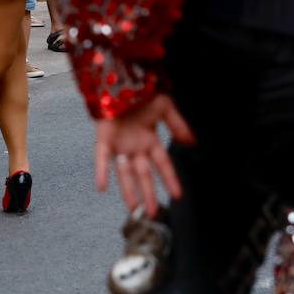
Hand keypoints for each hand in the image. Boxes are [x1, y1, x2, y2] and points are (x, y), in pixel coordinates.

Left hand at [94, 94, 195, 218]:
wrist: (119, 79)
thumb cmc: (141, 91)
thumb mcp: (165, 107)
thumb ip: (178, 125)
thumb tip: (192, 143)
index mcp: (150, 139)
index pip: (162, 164)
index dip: (170, 179)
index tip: (178, 196)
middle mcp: (135, 146)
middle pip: (143, 174)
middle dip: (148, 193)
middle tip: (153, 213)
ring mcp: (119, 144)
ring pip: (124, 172)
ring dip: (128, 190)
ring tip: (133, 208)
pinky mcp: (104, 139)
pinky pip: (102, 158)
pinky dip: (102, 171)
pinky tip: (102, 186)